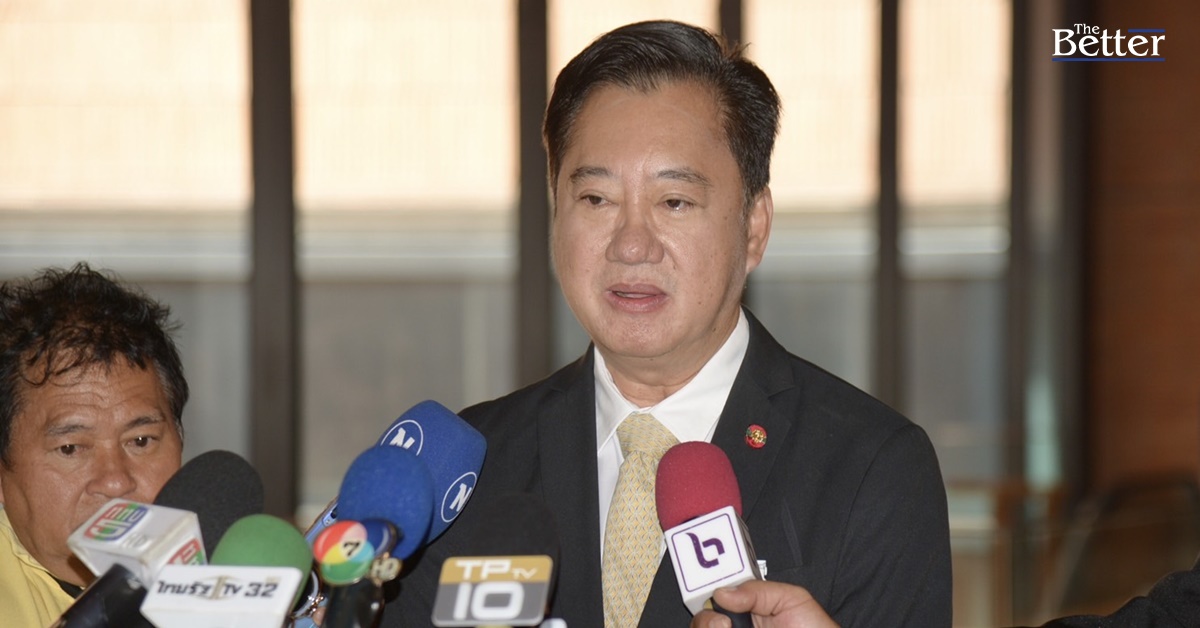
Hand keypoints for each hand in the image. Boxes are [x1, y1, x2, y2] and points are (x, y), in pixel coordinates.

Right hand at [690, 581, 839, 627]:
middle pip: (703, 619)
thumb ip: (758, 590)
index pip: (716, 597)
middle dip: (705, 618)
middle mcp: (737, 625)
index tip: (716, 597)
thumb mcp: (793, 599)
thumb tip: (722, 591)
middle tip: (723, 624)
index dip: (710, 594)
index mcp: (747, 607)